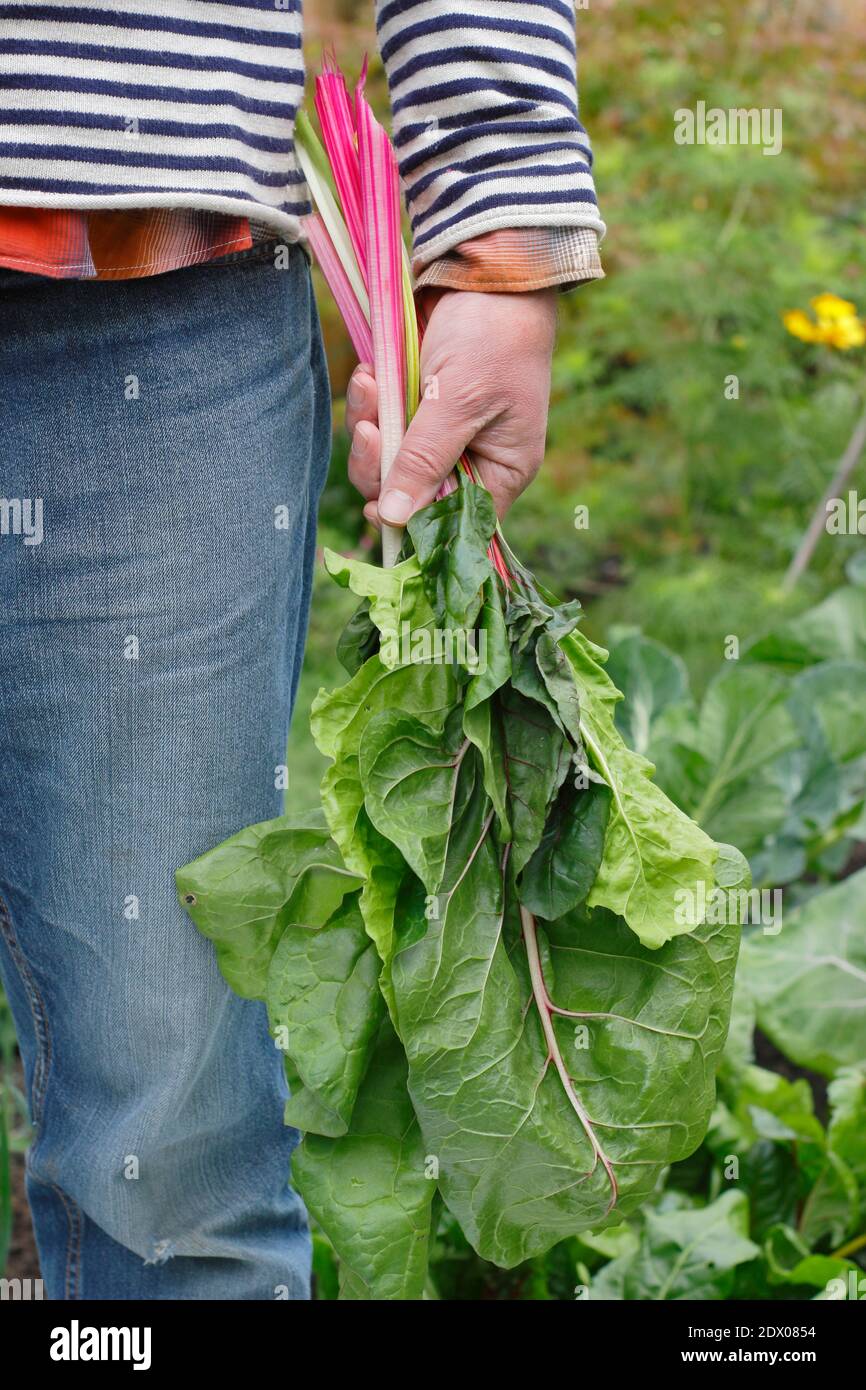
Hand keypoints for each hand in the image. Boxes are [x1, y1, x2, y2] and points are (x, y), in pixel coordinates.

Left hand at [344, 287, 556, 526]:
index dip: (414, 523)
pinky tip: (369, 373)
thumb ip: (425, 460)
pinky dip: (369, 401)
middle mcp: (471, 458)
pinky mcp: (414, 403)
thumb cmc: (492, 336)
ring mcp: (439, 431)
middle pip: (411, 495)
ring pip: (387, 460)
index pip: (453, 522)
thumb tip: (395, 519)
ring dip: (369, 428)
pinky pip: (380, 422)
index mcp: (501, 470)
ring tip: (369, 386)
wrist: (485, 267)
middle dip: (381, 466)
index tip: (377, 510)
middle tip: (369, 434)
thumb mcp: (460, 402)